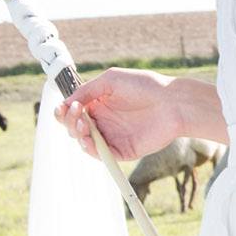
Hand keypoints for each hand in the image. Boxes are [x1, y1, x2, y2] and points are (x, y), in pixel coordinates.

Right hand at [54, 66, 180, 160]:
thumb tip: (65, 102)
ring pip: (84, 142)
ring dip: (77, 134)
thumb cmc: (145, 86)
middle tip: (76, 112)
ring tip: (84, 123)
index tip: (63, 108)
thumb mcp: (111, 80)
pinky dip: (90, 149)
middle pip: (75, 128)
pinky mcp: (122, 150)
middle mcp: (104, 121)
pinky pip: (101, 155)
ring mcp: (112, 136)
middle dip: (69, 121)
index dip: (64, 111)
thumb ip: (87, 91)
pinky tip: (88, 139)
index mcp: (99, 104)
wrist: (172, 102)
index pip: (74, 112)